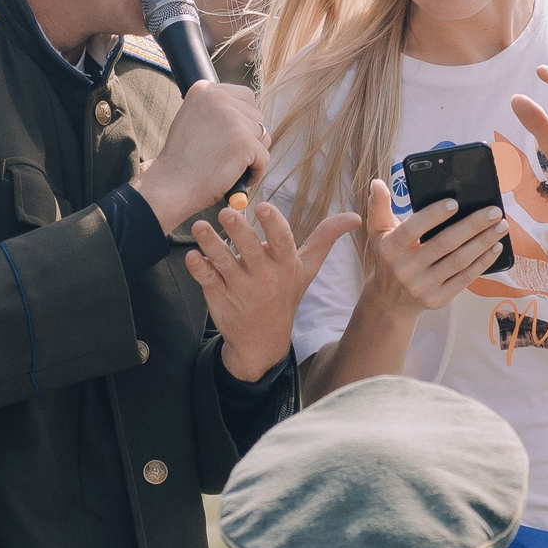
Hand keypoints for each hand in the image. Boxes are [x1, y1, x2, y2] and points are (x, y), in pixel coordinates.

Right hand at [138, 83, 267, 230]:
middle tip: (229, 157)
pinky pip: (264, 157)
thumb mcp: (192, 120)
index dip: (242, 121)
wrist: (170, 187)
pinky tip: (237, 179)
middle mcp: (219, 98)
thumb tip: (248, 113)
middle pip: (256, 116)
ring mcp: (232, 119)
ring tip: (231, 167)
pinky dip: (255, 172)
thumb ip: (217, 111)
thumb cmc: (181, 161)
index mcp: (204, 89)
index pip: (245, 97)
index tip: (227, 140)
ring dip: (253, 154)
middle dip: (250, 138)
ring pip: (263, 135)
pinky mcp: (244, 141)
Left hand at [187, 202, 359, 381]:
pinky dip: (197, 267)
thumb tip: (355, 216)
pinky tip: (191, 255)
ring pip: (223, 262)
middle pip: (250, 249)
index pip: (282, 242)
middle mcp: (264, 277)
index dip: (273, 224)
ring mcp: (239, 287)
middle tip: (226, 212)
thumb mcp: (308, 269)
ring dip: (210, 243)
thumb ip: (326, 238)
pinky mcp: (218, 295)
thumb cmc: (285, 294)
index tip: (263, 207)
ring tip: (199, 227)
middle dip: (238, 230)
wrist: (263, 339)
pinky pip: (206, 280)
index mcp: (285, 265)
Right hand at [358, 177, 508, 319]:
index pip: (412, 229)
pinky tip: (495, 247)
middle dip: (472, 226)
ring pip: (459, 261)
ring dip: (483, 242)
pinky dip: (483, 262)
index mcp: (390, 249)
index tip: (455, 202)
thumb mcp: (378, 233)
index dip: (433, 216)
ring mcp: (423, 287)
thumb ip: (379, 207)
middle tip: (494, 211)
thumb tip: (377, 183)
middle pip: (444, 244)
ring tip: (501, 226)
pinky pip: (465, 279)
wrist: (390, 300)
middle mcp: (405, 269)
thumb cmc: (389, 257)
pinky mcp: (438, 299)